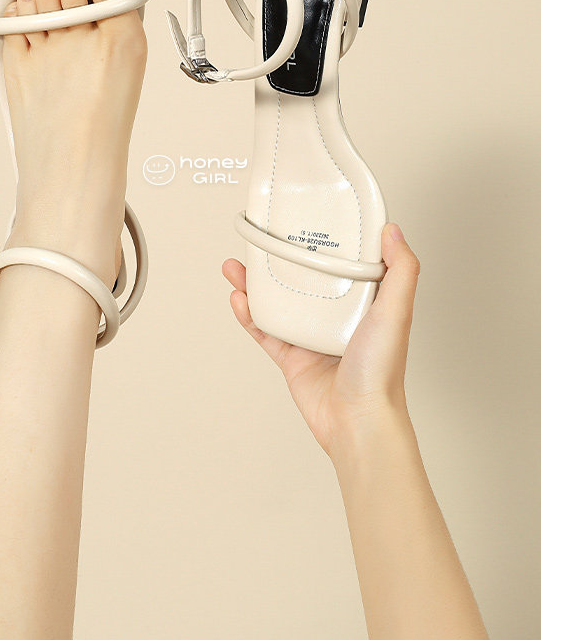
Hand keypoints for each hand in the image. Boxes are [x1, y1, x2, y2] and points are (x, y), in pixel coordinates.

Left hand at [1, 0, 146, 287]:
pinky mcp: (16, 60)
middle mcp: (84, 38)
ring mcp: (46, 48)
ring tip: (56, 17)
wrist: (73, 169)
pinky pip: (13, 16)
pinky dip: (21, 15)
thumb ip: (116, 5)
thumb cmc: (102, 123)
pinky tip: (35, 31)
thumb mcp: (129, 58)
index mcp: (122, 38)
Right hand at [222, 224, 420, 461]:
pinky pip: (265, 330)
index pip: (342, 262)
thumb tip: (393, 229)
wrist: (357, 421)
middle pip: (302, 279)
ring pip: (278, 301)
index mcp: (364, 302)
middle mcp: (337, 317)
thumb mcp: (397, 311)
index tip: (306, 219)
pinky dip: (249, 314)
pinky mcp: (293, 358)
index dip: (324, 241)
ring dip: (255, 283)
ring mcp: (312, 337)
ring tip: (237, 265)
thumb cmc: (382, 372)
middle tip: (260, 240)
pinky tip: (238, 298)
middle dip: (279, 259)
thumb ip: (402, 270)